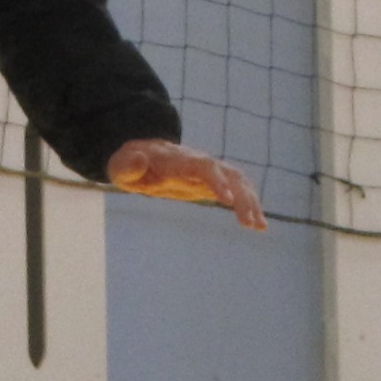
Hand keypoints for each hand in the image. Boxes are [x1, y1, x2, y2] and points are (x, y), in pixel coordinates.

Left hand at [107, 139, 264, 228]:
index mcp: (178, 161)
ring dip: (251, 201)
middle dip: (241, 196)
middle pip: (228, 174)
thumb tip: (139, 160)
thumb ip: (128, 166)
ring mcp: (209, 171)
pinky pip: (239, 189)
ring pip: (238, 181)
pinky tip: (260, 225)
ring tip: (258, 226)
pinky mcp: (214, 181)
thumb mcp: (121, 166)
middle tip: (248, 223)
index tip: (227, 200)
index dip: (216, 180)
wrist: (143, 153)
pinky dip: (251, 204)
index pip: (202, 166)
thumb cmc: (130, 164)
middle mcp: (199, 162)